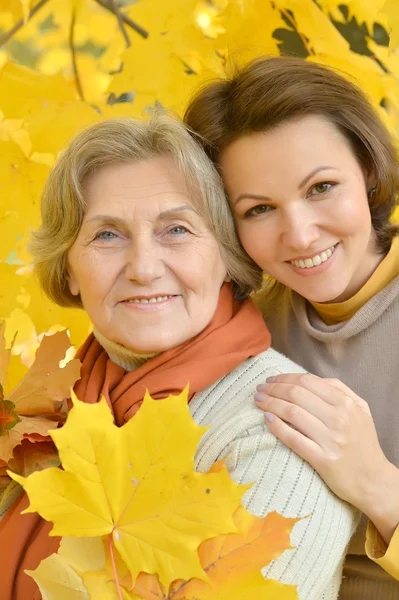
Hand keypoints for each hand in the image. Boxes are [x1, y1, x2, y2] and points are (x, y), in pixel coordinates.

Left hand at [254, 373, 398, 543]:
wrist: (374, 480)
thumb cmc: (363, 443)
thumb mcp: (360, 410)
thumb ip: (339, 390)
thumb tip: (310, 380)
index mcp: (346, 403)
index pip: (308, 381)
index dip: (284, 378)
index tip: (270, 380)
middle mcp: (339, 418)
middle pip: (296, 394)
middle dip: (273, 389)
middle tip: (259, 390)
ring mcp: (331, 439)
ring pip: (292, 413)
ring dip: (270, 404)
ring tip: (258, 401)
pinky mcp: (323, 459)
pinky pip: (293, 438)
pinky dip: (277, 426)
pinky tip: (267, 419)